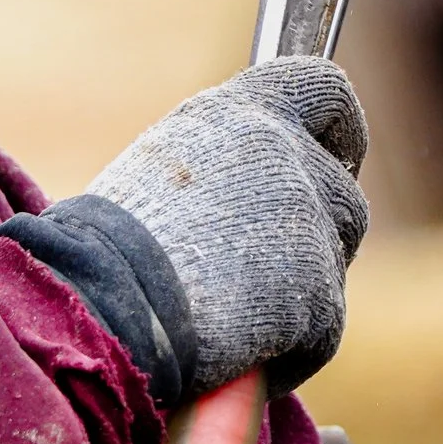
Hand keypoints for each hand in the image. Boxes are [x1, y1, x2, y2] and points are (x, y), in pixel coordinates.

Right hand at [84, 57, 368, 395]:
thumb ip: (225, 168)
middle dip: (317, 235)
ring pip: (332, 265)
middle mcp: (284, 156)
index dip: (339, 129)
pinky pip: (319, 331)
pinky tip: (231, 354)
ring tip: (227, 312)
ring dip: (296, 292)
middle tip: (261, 267)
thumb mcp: (161, 169)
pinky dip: (285, 350)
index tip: (337, 154)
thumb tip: (258, 205)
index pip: (322, 89)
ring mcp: (309, 225)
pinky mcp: (319, 295)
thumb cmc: (107, 246)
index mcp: (241, 112)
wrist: (99, 303)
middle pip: (343, 195)